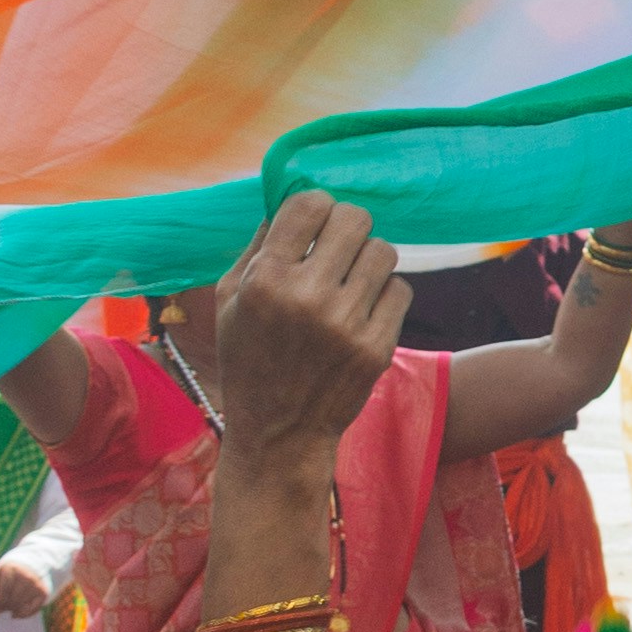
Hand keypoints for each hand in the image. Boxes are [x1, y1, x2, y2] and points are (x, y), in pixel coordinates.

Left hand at [0, 558, 53, 617]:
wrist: (30, 565)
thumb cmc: (9, 573)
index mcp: (10, 569)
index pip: (2, 593)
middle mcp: (25, 575)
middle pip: (13, 600)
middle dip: (6, 608)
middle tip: (3, 611)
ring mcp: (35, 583)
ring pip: (22, 605)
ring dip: (14, 611)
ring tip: (10, 610)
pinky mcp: (43, 591)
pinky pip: (33, 609)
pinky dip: (24, 614)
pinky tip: (18, 614)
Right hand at [212, 194, 406, 466]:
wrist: (278, 432)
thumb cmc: (249, 358)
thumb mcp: (231, 300)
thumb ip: (260, 245)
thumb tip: (292, 200)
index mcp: (266, 280)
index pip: (309, 204)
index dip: (316, 207)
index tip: (315, 223)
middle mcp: (307, 297)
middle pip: (355, 220)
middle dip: (347, 228)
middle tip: (339, 248)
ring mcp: (346, 324)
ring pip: (384, 252)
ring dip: (369, 259)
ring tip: (352, 280)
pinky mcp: (377, 347)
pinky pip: (400, 289)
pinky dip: (385, 293)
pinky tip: (364, 309)